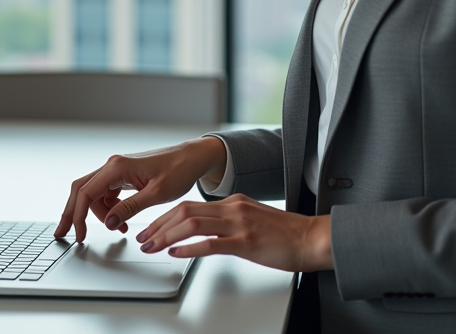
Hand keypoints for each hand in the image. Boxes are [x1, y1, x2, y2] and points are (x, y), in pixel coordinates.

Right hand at [54, 137, 227, 242]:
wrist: (192, 158)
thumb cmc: (178, 170)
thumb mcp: (156, 194)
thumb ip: (129, 208)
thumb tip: (108, 222)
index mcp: (117, 167)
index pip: (86, 193)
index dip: (79, 216)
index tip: (79, 235)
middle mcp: (112, 166)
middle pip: (81, 190)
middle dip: (72, 213)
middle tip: (63, 234)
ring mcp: (116, 170)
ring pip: (93, 194)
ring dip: (97, 214)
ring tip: (117, 229)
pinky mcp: (123, 175)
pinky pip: (106, 194)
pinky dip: (108, 209)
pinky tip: (120, 221)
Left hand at [135, 194, 333, 272]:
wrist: (312, 238)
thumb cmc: (287, 234)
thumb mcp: (253, 219)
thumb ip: (230, 221)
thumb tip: (207, 230)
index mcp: (233, 202)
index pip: (190, 204)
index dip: (165, 216)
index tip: (151, 227)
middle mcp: (233, 208)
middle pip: (185, 210)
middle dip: (159, 225)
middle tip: (143, 238)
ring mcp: (239, 224)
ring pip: (192, 223)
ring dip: (167, 236)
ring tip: (152, 247)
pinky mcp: (246, 242)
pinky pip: (210, 243)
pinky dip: (189, 248)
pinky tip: (176, 254)